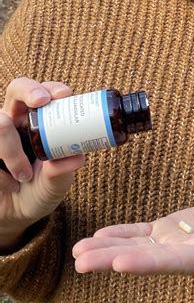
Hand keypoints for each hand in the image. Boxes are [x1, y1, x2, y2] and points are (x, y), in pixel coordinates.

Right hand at [0, 78, 84, 248]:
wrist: (14, 216)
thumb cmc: (38, 190)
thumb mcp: (56, 183)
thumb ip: (63, 170)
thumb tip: (78, 157)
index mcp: (37, 121)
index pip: (43, 92)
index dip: (50, 87)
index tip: (64, 95)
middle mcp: (14, 120)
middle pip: (16, 88)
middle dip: (29, 90)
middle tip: (41, 102)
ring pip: (0, 124)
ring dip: (12, 150)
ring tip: (25, 175)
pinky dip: (1, 175)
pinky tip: (10, 186)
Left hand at [73, 201, 193, 299]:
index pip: (175, 262)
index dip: (148, 262)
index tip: (119, 265)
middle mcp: (187, 253)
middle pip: (147, 258)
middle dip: (114, 259)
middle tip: (81, 261)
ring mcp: (177, 242)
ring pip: (138, 245)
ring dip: (108, 247)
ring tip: (77, 252)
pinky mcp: (174, 228)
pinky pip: (143, 230)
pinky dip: (121, 232)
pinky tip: (98, 233)